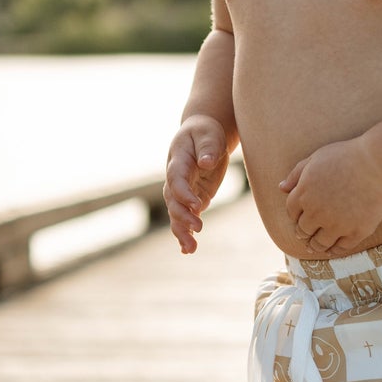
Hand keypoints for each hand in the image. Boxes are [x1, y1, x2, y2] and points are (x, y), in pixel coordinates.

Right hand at [164, 116, 230, 252]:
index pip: (176, 179)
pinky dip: (184, 233)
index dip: (184, 193)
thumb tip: (207, 162)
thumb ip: (208, 147)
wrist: (201, 134)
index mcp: (178, 161)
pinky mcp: (191, 199)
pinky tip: (187, 250)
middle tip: (198, 228)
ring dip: (181, 231)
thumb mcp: (208, 133)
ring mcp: (181, 191)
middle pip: (173, 200)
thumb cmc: (205, 131)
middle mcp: (175, 178)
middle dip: (183, 216)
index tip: (197, 205)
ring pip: (176, 213)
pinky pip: (184, 217)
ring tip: (190, 248)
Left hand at [280, 137, 381, 255]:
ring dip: (315, 246)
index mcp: (304, 194)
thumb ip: (296, 174)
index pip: (291, 212)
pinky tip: (333, 249)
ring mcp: (337, 224)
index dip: (294, 216)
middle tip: (306, 236)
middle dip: (303, 233)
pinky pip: (341, 248)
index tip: (299, 218)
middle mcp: (316, 212)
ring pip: (319, 244)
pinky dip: (334, 250)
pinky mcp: (356, 232)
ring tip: (317, 246)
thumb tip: (280, 188)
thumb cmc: (347, 156)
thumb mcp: (316, 158)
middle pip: (303, 230)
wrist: (379, 164)